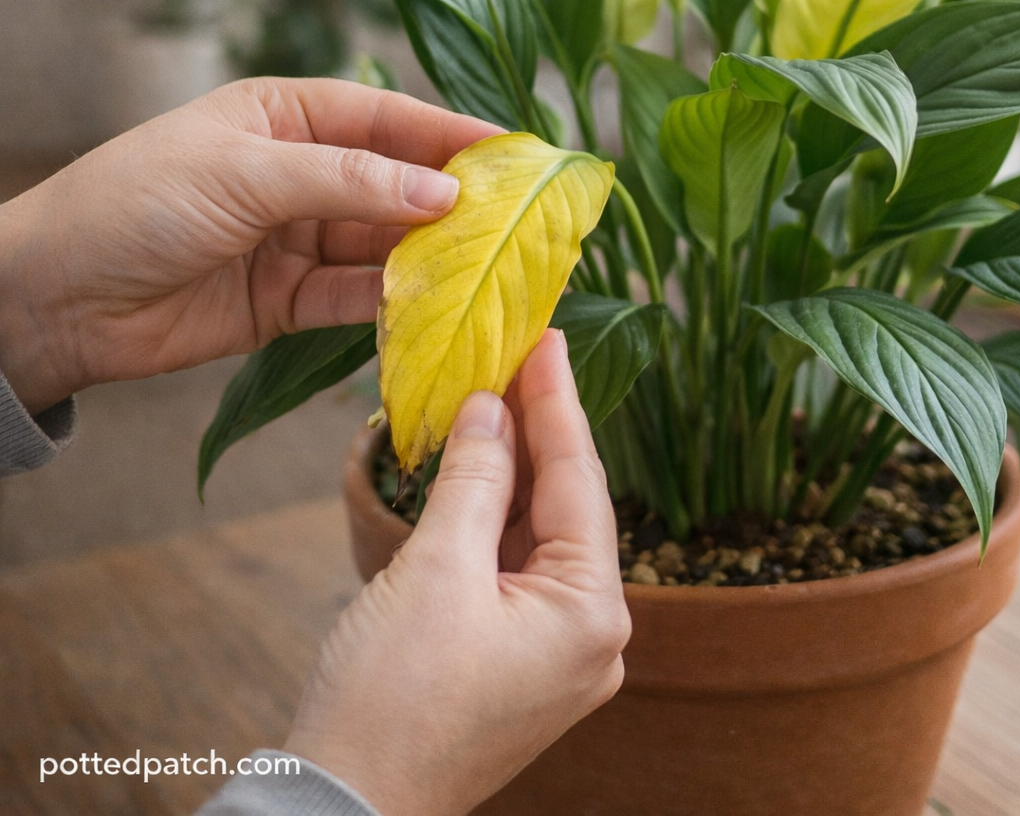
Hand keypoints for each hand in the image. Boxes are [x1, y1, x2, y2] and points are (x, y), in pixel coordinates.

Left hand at [0, 78, 500, 413]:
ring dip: (428, 258)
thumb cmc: (136, 203)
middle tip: (515, 222)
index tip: (513, 151)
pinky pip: (353, 298)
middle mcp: (300, 174)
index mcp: (286, 116)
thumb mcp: (244, 173)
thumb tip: (443, 192)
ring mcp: (297, 239)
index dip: (449, 133)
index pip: (386, 117)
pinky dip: (389, 304)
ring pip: (381, 245)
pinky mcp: (288, 300)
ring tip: (486, 269)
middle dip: (451, 202)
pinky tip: (430, 308)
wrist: (58, 297)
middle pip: (393, 185)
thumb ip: (346, 181)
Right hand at [285, 330, 630, 815]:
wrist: (342, 803)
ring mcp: (556, 649)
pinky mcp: (518, 656)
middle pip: (566, 504)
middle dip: (537, 429)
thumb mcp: (436, 567)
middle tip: (519, 353)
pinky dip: (495, 514)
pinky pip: (516, 565)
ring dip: (513, 468)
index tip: (549, 337)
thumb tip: (489, 406)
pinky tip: (478, 465)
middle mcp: (591, 634)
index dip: (557, 400)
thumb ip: (474, 476)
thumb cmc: (390, 696)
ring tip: (495, 393)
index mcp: (590, 614)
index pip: (580, 478)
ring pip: (540, 532)